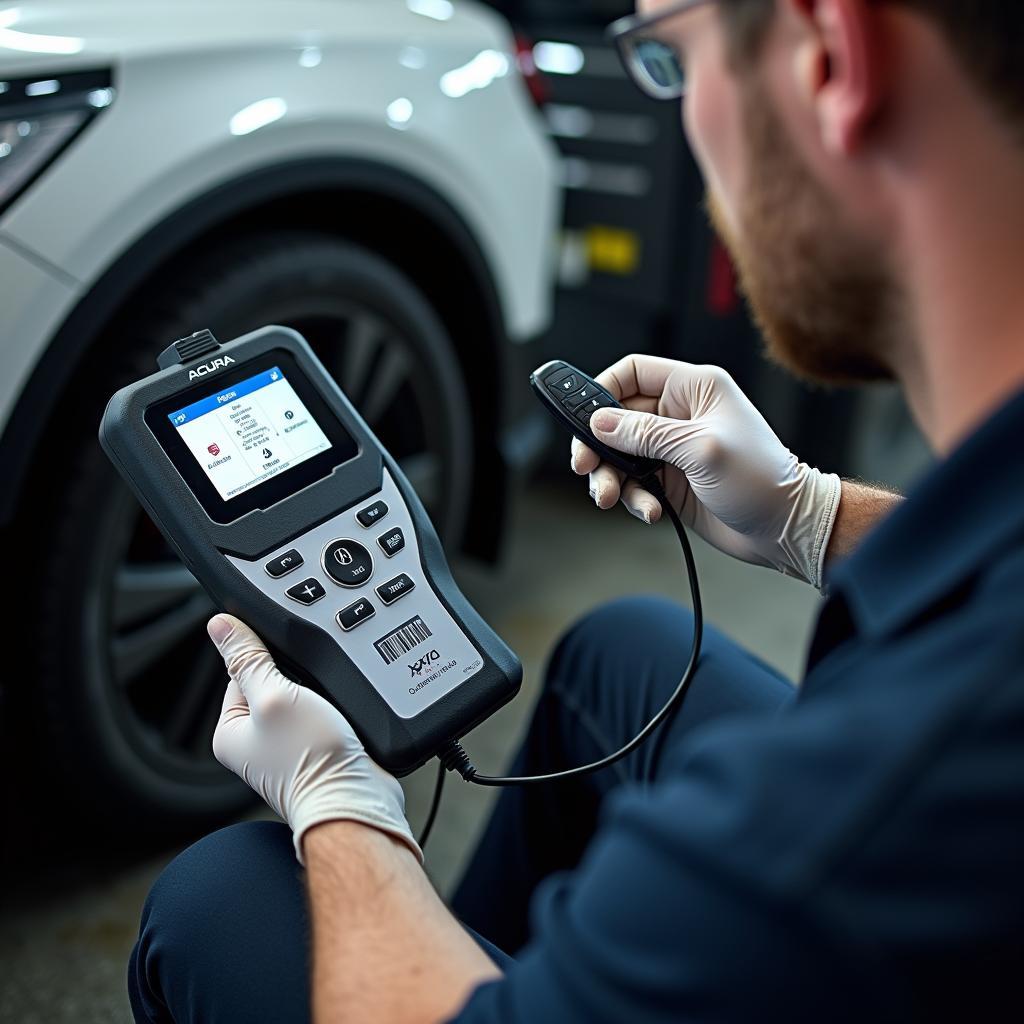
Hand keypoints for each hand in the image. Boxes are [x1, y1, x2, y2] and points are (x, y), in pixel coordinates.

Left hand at [208, 614, 420, 864]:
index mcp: (230, 731)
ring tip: (331, 706)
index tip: (289, 661)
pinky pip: (327, 715)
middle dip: (300, 677)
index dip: (268, 658)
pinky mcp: (320, 751)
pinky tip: (345, 715)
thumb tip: (220, 625)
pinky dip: (338, 710)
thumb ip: (249, 659)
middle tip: (315, 688)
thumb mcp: (275, 696)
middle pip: (276, 682)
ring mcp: (289, 749)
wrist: (356, 803)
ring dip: (322, 693)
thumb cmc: (311, 762)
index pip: (241, 672)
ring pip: (306, 697)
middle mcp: (256, 743)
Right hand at [572, 355, 841, 588]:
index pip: (633, 372)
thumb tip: (600, 422)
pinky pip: (633, 482)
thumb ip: (646, 433)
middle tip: (585, 466)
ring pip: (619, 454)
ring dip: (610, 477)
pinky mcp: (671, 480)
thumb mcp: (701, 449)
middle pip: (616, 417)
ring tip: (611, 498)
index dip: (602, 390)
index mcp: (694, 389)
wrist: (786, 528)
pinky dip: (633, 498)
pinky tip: (650, 511)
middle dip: (598, 445)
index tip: (583, 418)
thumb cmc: (763, 480)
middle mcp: (680, 414)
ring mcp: (673, 448)